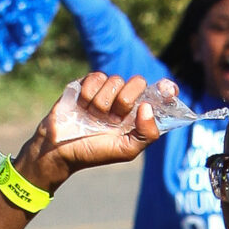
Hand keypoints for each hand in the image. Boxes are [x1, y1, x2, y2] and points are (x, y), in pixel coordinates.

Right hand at [12, 72, 161, 192]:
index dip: (166, 90)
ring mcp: (106, 92)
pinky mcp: (87, 84)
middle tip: (114, 116)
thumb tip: (147, 107)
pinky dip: (90, 94)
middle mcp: (125, 101)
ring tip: (94, 117)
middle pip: (137, 82)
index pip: (159, 97)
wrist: (59, 148)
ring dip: (103, 103)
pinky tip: (83, 106)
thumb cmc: (94, 152)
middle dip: (126, 100)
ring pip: (115, 80)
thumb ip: (146, 133)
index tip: (169, 89)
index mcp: (138, 116)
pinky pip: (96, 77)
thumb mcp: (126, 150)